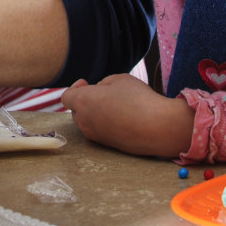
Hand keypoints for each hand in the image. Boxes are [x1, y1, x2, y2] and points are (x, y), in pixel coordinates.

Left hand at [61, 73, 193, 158]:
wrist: (158, 127)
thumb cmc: (138, 99)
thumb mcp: (119, 79)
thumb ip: (104, 84)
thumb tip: (101, 92)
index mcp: (83, 102)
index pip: (66, 97)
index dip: (75, 88)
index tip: (86, 83)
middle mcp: (85, 121)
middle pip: (76, 111)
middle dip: (86, 101)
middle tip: (103, 94)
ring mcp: (96, 136)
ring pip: (89, 123)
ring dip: (96, 114)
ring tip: (116, 106)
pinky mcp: (108, 146)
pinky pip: (101, 132)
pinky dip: (107, 125)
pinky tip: (125, 119)